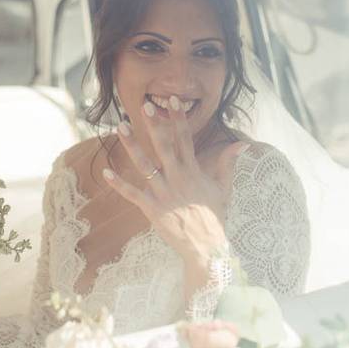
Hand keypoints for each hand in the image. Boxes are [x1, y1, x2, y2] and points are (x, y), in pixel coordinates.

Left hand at [103, 95, 246, 289]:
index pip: (186, 139)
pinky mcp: (152, 209)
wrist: (207, 248)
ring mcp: (164, 193)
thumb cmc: (214, 216)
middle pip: (164, 146)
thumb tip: (242, 144)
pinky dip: (119, 184)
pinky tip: (106, 172)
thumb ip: (228, 163)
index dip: (178, 118)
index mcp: (194, 171)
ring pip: (145, 165)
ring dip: (132, 146)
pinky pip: (133, 194)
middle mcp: (178, 178)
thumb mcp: (224, 188)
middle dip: (154, 125)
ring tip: (120, 126)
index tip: (172, 100)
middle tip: (144, 105)